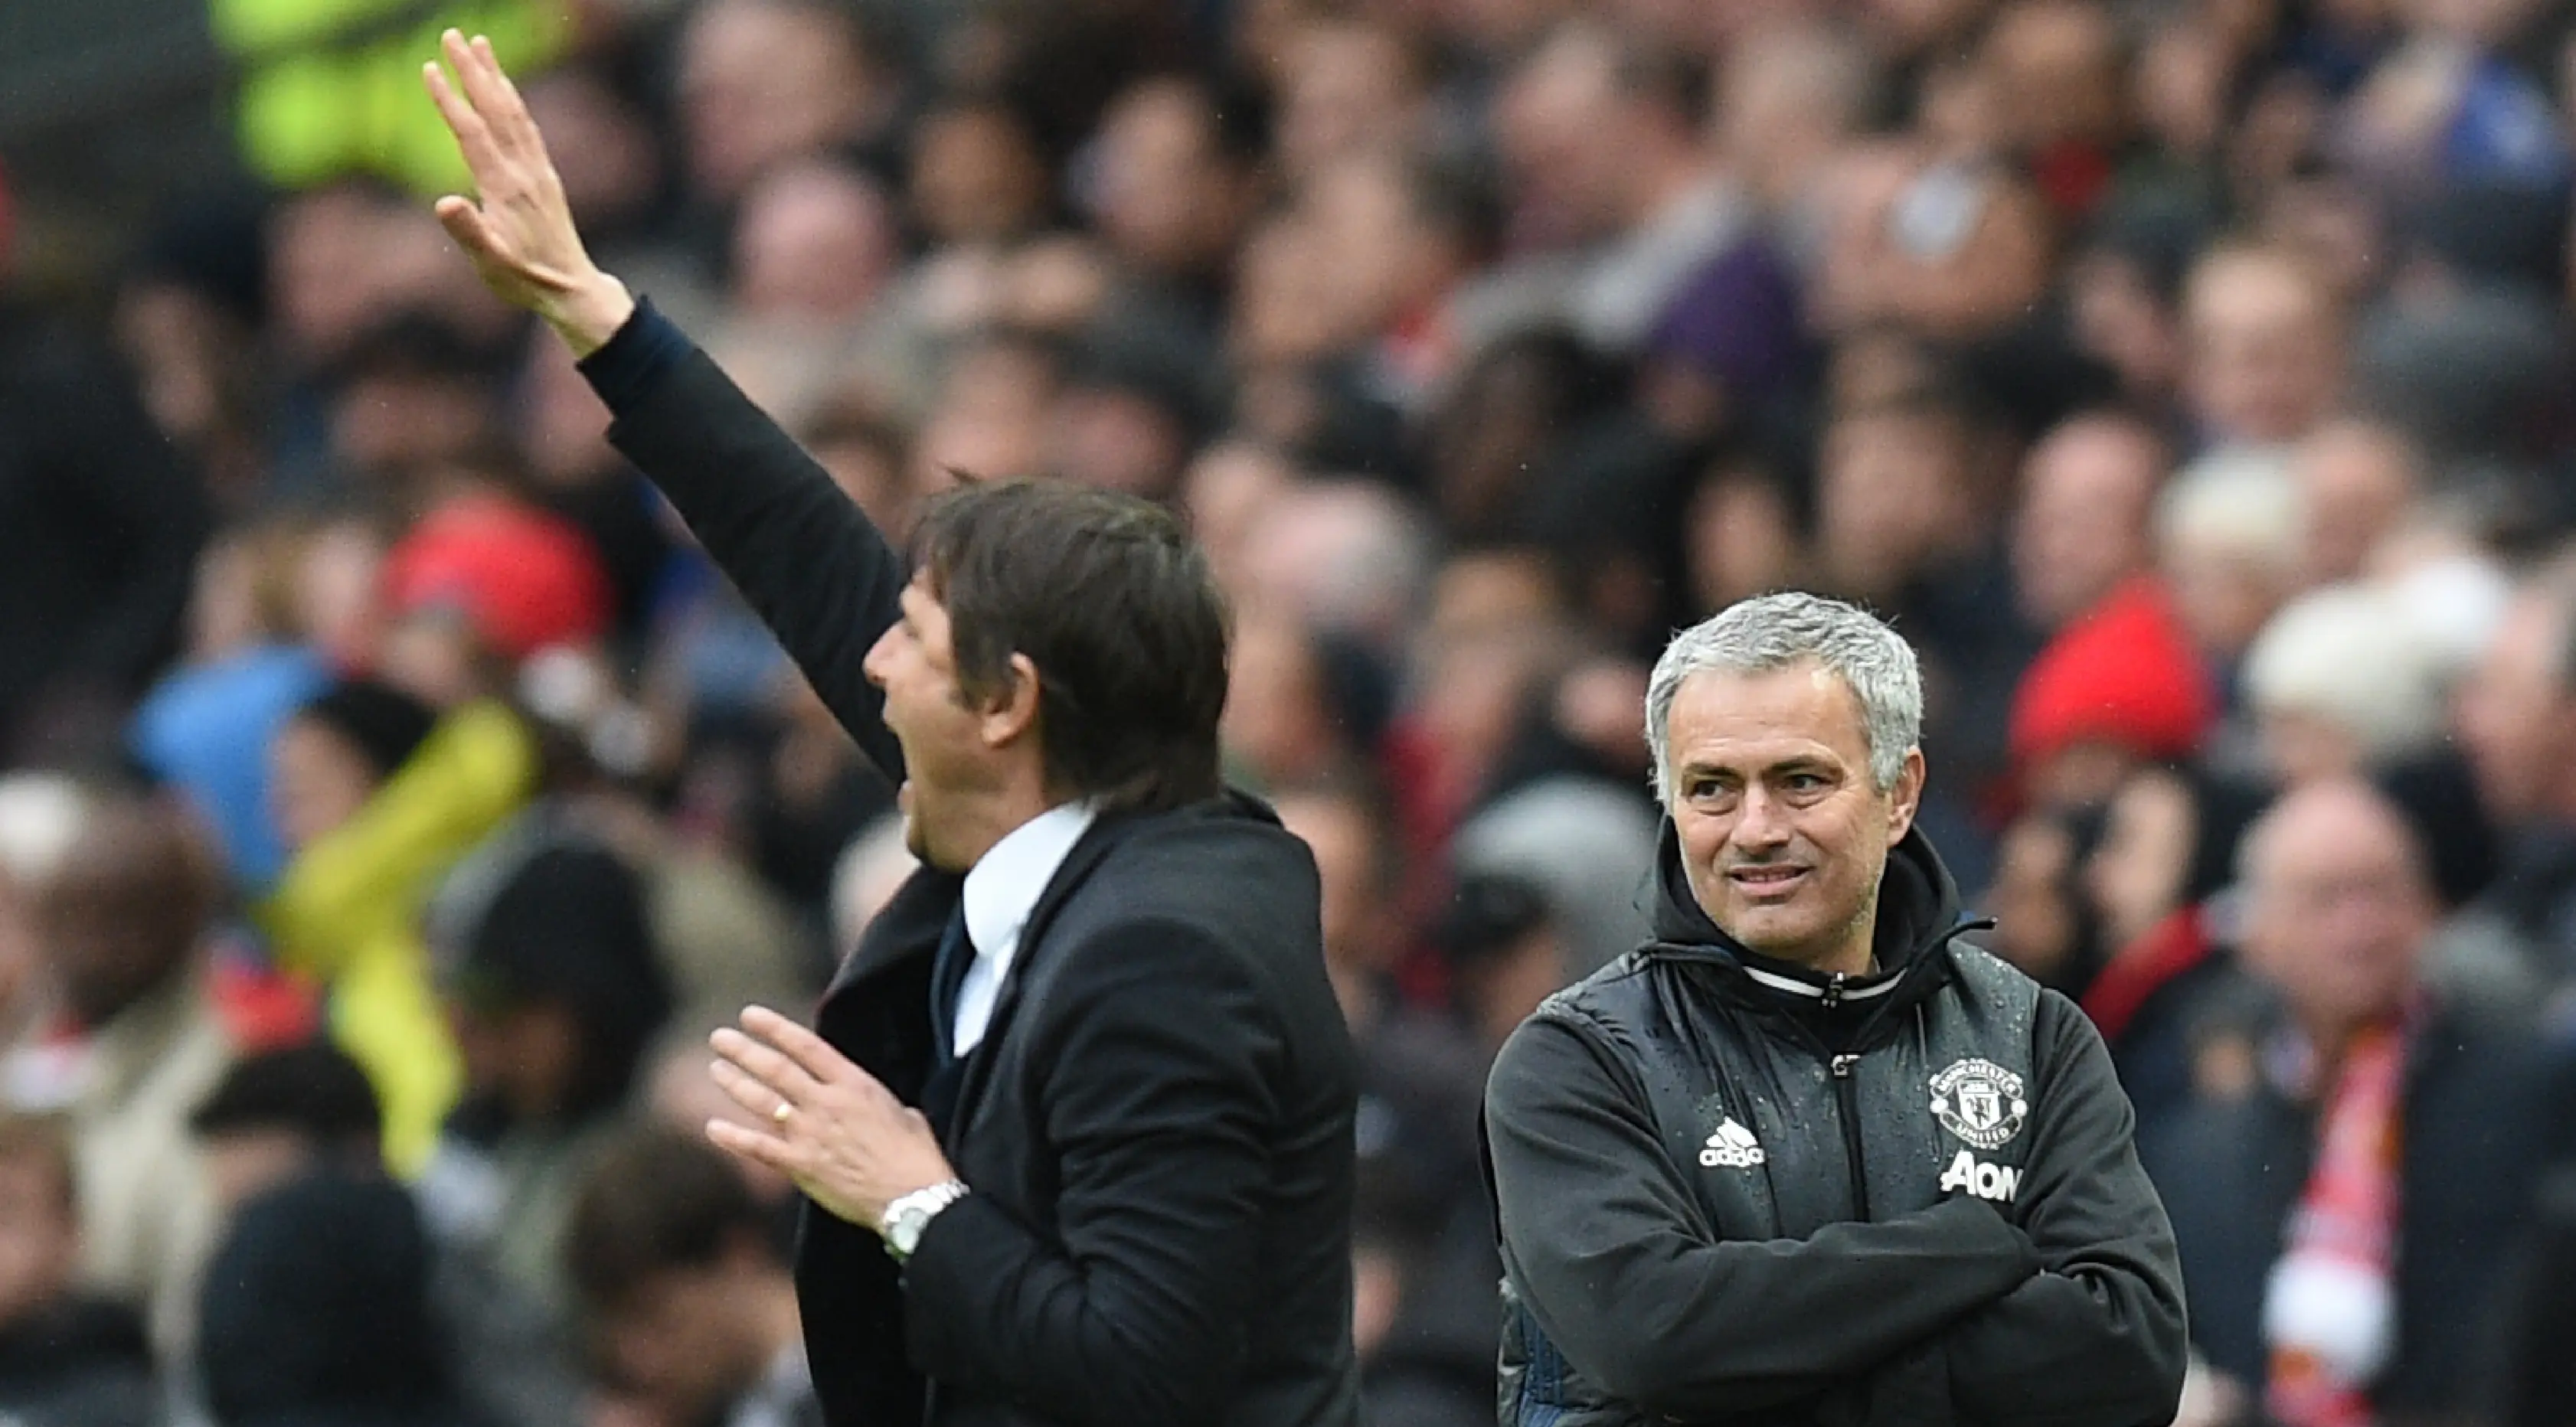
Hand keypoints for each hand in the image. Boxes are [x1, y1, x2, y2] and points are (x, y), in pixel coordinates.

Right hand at [421, 29, 633, 354]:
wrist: (571, 289)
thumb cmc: (524, 280)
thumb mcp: (490, 263)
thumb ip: (468, 232)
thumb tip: (444, 203)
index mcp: (504, 188)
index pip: (471, 133)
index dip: (450, 100)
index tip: (430, 67)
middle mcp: (523, 171)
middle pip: (495, 109)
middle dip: (473, 70)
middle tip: (452, 34)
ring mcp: (537, 171)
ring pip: (514, 112)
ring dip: (495, 76)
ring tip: (479, 45)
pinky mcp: (545, 176)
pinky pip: (527, 128)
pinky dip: (513, 101)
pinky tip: (505, 89)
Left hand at [706, 1005, 956, 1233]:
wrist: (913, 1197)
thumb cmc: (917, 1155)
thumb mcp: (901, 1110)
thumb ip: (871, 1100)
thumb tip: (864, 1100)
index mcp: (854, 1084)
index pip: (805, 1046)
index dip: (774, 1028)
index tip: (750, 1015)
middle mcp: (826, 1103)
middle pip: (776, 1069)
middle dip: (744, 1050)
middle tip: (719, 1037)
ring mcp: (810, 1134)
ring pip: (762, 1101)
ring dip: (735, 1083)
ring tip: (716, 1069)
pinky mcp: (801, 1166)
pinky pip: (758, 1148)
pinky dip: (732, 1137)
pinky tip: (713, 1127)